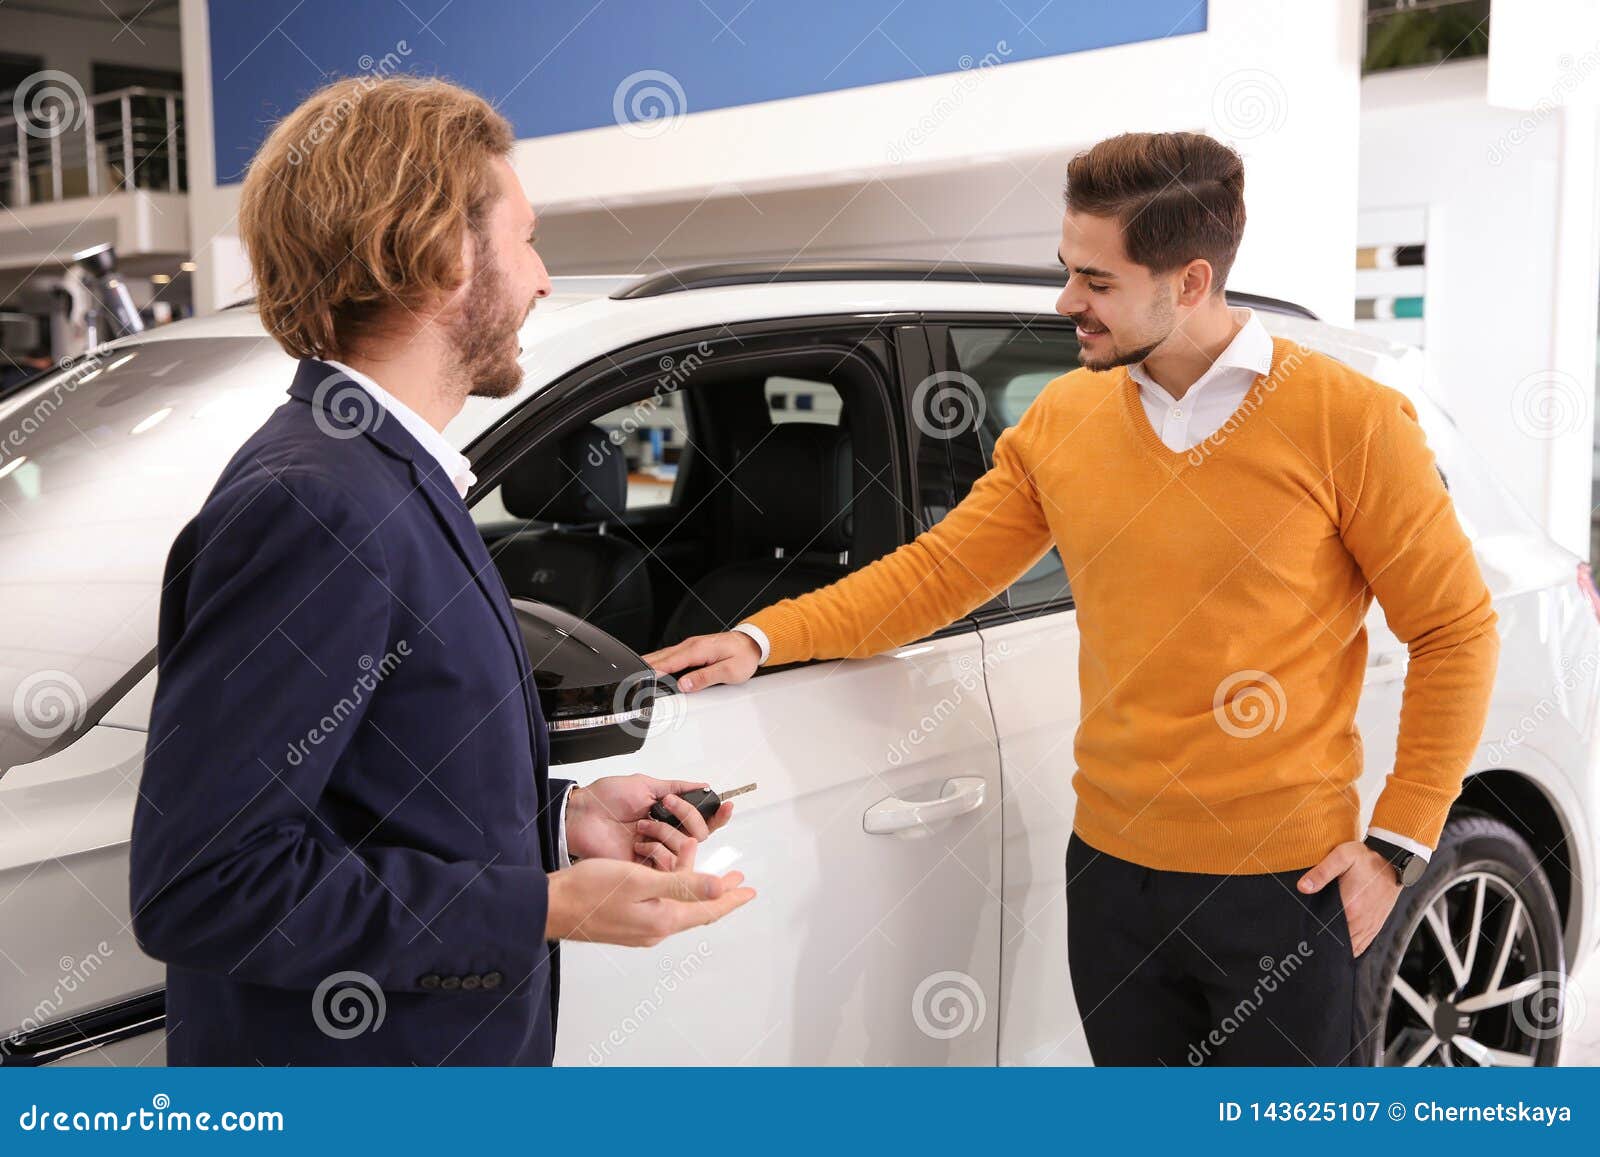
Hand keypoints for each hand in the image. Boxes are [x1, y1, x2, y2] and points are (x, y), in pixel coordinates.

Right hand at [545, 841, 755, 945]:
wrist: (551, 907)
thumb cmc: (589, 891)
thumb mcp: (640, 881)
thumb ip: (682, 884)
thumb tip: (718, 889)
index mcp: (663, 919)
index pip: (708, 910)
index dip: (731, 899)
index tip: (750, 890)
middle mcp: (655, 930)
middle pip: (696, 911)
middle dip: (718, 894)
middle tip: (736, 881)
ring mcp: (639, 929)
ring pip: (678, 908)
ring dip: (694, 889)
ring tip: (704, 870)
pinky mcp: (626, 924)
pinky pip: (660, 908)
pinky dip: (672, 890)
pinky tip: (667, 878)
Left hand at [566, 774, 733, 868]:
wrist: (580, 816)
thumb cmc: (605, 798)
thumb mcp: (644, 784)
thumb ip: (676, 787)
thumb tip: (702, 784)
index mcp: (668, 816)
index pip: (701, 820)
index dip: (717, 815)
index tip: (726, 804)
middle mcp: (665, 836)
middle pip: (700, 835)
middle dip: (687, 817)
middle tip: (666, 806)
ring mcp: (656, 853)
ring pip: (686, 850)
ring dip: (666, 833)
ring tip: (642, 825)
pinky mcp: (644, 870)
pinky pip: (668, 867)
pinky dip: (657, 851)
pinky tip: (640, 844)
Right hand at [643, 631, 760, 692]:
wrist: (752, 643)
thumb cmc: (743, 656)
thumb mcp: (730, 671)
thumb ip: (706, 678)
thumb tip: (686, 685)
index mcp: (699, 650)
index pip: (671, 662)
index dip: (655, 671)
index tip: (642, 679)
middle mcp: (691, 645)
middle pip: (662, 657)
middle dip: (645, 667)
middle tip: (630, 679)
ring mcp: (690, 646)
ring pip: (664, 655)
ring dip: (649, 663)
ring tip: (634, 674)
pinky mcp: (691, 649)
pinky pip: (670, 655)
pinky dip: (658, 662)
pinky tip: (651, 668)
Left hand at [1297, 841, 1401, 956]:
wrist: (1393, 859)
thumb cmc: (1366, 858)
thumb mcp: (1341, 856)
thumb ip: (1321, 872)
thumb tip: (1302, 887)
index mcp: (1350, 907)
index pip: (1327, 932)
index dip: (1313, 937)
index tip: (1302, 939)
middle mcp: (1361, 921)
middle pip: (1338, 944)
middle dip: (1322, 946)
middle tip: (1306, 946)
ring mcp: (1369, 925)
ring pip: (1350, 948)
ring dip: (1336, 950)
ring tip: (1319, 949)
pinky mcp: (1375, 925)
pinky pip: (1362, 946)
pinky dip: (1350, 950)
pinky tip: (1339, 949)